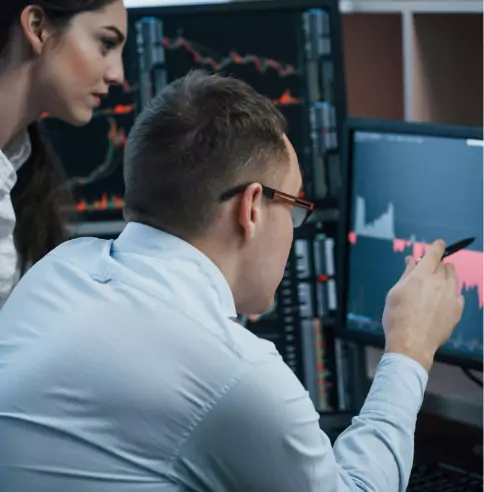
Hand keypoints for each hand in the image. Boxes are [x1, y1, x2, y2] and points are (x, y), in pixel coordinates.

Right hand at [382, 240, 464, 371]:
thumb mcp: (395, 293)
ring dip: (447, 276)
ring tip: (437, 283)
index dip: (437, 247)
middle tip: (429, 270)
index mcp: (422, 276)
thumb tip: (412, 261)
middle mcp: (439, 283)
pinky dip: (451, 293)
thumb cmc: (398, 318)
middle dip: (438, 264)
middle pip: (444, 265)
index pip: (434, 254)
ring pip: (454, 279)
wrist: (411, 343)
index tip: (439, 244)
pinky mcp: (457, 311)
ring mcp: (451, 297)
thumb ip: (406, 275)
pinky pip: (457, 295)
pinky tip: (442, 300)